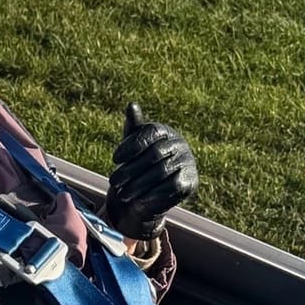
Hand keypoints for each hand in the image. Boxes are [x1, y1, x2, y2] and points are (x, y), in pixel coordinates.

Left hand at [105, 102, 197, 239]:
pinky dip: (151, 194)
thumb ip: (132, 127)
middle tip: (113, 181)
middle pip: (154, 154)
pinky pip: (171, 187)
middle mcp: (180, 144)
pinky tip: (137, 200)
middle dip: (130, 169)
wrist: (150, 193)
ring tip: (121, 193)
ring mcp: (188, 163)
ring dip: (137, 185)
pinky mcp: (191, 182)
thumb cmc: (138, 165)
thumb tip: (132, 105)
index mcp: (166, 131)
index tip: (114, 159)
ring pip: (160, 172)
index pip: (150, 132)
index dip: (130, 145)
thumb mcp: (131, 146)